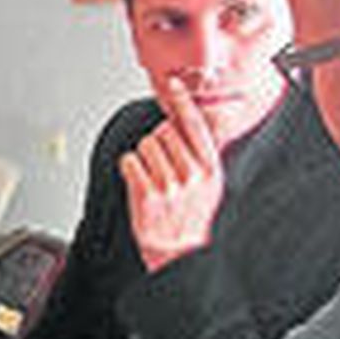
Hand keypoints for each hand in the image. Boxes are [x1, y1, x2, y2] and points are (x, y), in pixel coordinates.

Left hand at [120, 76, 225, 272]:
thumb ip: (200, 154)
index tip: (174, 84)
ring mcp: (169, 185)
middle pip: (163, 132)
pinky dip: (129, 169)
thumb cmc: (192, 217)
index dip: (183, 101)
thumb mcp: (210, 185)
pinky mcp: (146, 195)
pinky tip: (140, 184)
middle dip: (158, 143)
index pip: (195, 126)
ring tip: (153, 178)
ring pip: (144, 145)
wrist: (180, 254)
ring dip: (143, 158)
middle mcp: (191, 175)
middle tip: (162, 166)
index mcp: (210, 169)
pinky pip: (129, 162)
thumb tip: (185, 122)